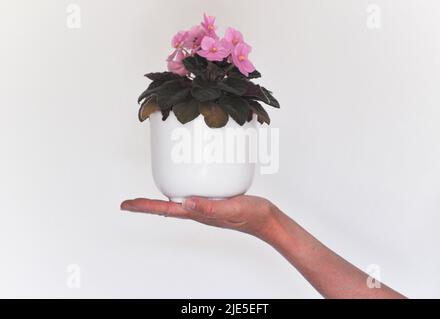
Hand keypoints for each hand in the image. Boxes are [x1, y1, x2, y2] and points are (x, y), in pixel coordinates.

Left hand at [120, 195, 279, 239]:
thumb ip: (210, 207)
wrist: (267, 219)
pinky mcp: (215, 198)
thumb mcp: (231, 209)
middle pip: (167, 206)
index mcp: (198, 213)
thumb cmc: (252, 217)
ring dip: (163, 195)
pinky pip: (194, 191)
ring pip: (179, 199)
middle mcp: (199, 209)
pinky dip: (184, 184)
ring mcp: (206, 205)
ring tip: (153, 186)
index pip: (165, 210)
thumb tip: (185, 203)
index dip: (144, 206)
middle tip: (132, 201)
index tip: (126, 205)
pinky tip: (187, 176)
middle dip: (148, 204)